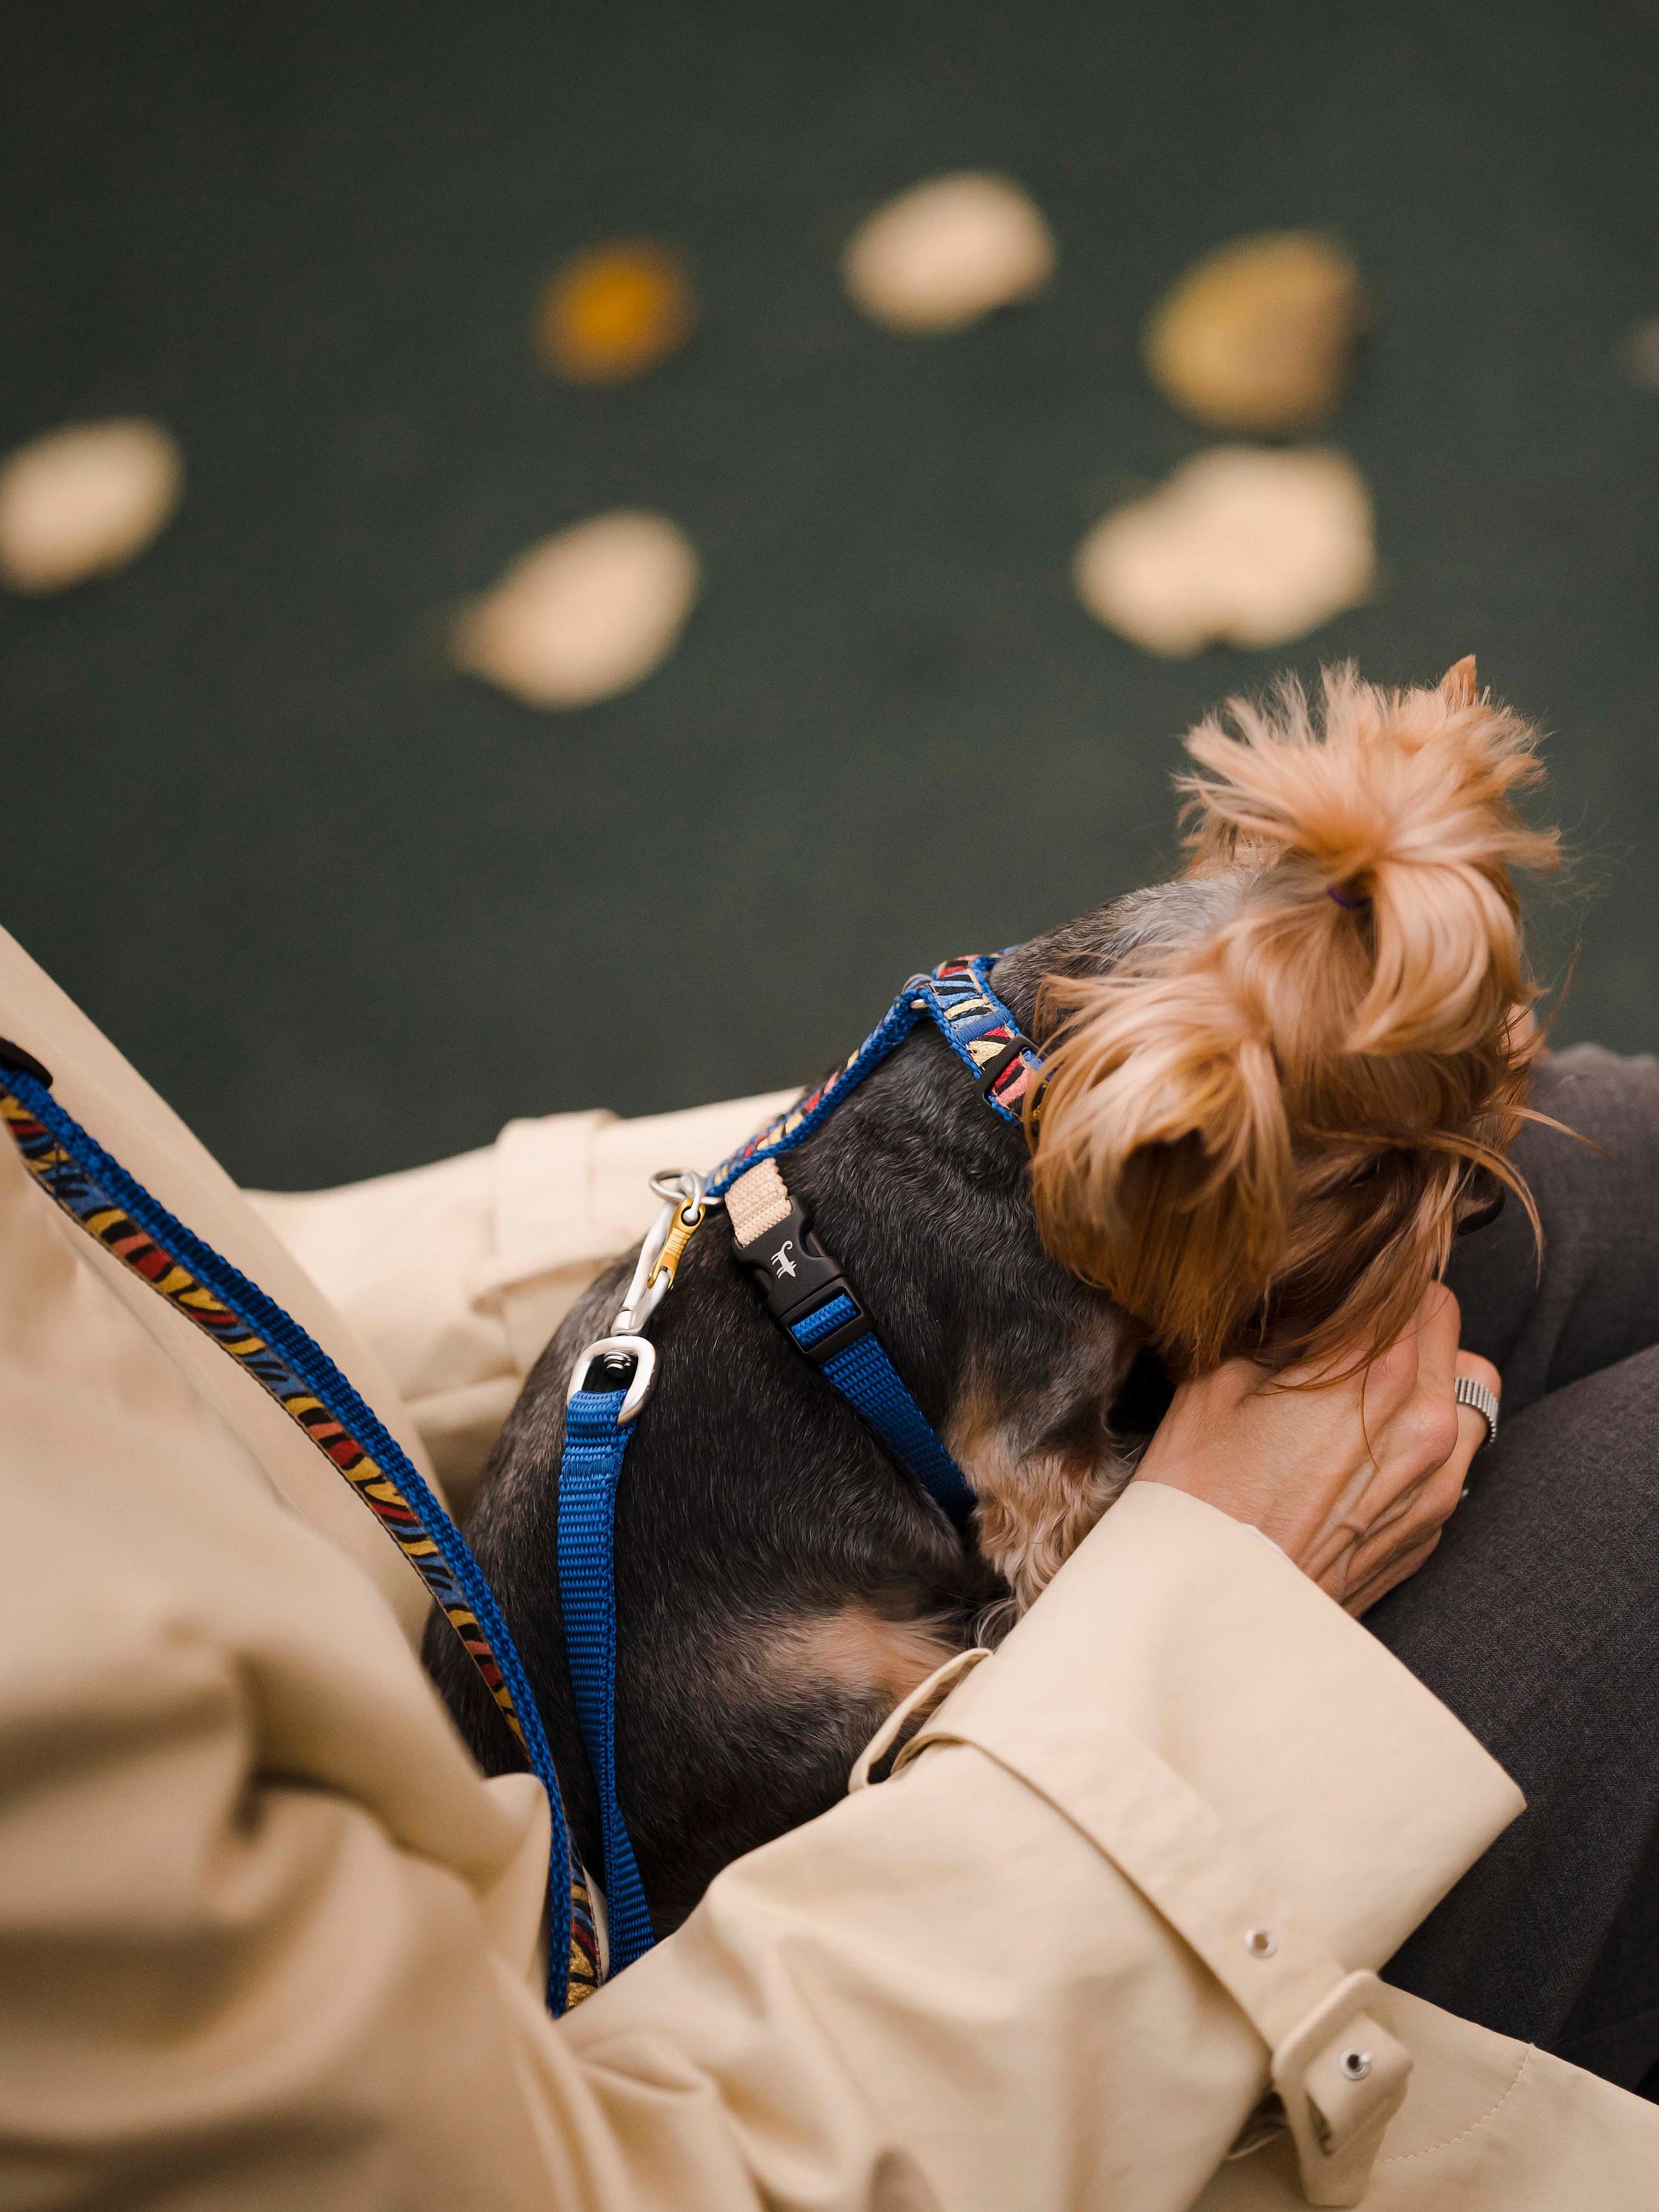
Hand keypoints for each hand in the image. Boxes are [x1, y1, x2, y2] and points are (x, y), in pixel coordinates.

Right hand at [1133, 1284, 1499, 1613]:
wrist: (1212, 1614)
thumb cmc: (1197, 1501)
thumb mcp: (1211, 1389)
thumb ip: (1268, 1335)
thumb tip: (1292, 1308)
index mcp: (1366, 1372)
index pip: (1401, 1275)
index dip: (1371, 1262)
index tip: (1346, 1267)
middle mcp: (1419, 1421)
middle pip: (1443, 1319)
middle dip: (1401, 1308)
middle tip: (1351, 1319)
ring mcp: (1437, 1481)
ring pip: (1470, 1383)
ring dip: (1432, 1368)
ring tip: (1376, 1381)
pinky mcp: (1433, 1527)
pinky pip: (1458, 1453)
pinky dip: (1427, 1435)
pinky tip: (1370, 1449)